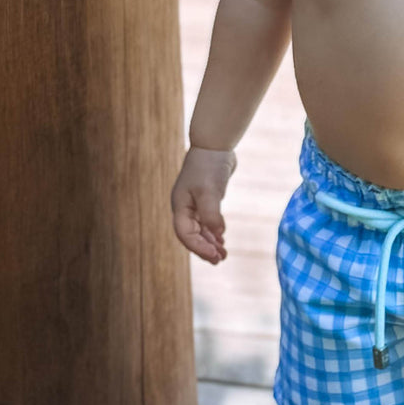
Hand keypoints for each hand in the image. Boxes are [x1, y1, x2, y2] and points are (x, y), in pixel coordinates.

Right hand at [171, 146, 237, 262]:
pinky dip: (214, 231)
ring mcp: (194, 203)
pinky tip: (222, 240)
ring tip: (223, 255)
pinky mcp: (205, 199)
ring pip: (200, 229)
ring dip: (210, 242)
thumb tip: (218, 235)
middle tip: (220, 260)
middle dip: (205, 249)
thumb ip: (212, 214)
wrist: (215, 144)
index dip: (199, 248)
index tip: (215, 257)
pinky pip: (207, 221)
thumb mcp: (209, 191)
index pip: (185, 234)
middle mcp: (184, 207)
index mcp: (180, 206)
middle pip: (191, 235)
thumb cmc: (209, 166)